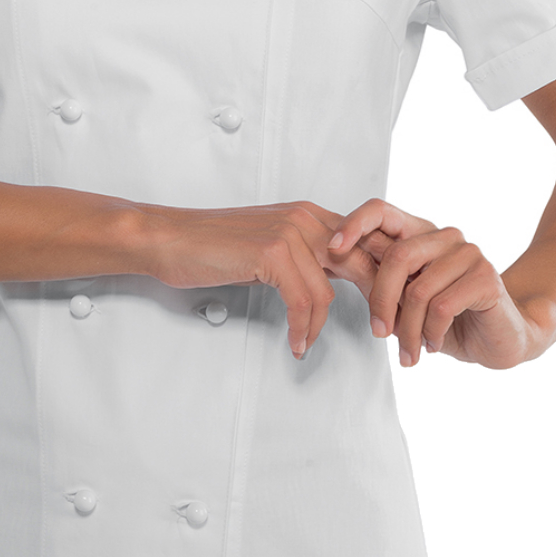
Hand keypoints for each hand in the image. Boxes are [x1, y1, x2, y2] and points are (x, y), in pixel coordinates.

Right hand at [142, 200, 379, 358]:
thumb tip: (331, 285)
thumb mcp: (269, 247)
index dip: (382, 278)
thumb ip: (304, 259)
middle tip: (377, 333)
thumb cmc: (212, 245)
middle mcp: (305, 218)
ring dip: (321, 326)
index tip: (385, 310)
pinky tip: (295, 341)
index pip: (365, 244)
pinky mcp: (272, 253)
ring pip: (329, 290)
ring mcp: (289, 233)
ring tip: (307, 341)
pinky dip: (302, 328)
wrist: (170, 238)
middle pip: (362, 263)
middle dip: (375, 302)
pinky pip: (303, 301)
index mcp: (309, 214)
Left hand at [327, 198, 540, 369]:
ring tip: (409, 352)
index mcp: (419, 234)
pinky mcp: (486, 277)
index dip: (353, 224)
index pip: (381, 210)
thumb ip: (376, 277)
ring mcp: (468, 253)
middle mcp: (444, 236)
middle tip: (377, 333)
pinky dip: (431, 333)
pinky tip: (434, 345)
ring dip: (408, 331)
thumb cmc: (445, 318)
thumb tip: (334, 259)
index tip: (332, 250)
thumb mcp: (402, 299)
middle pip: (397, 257)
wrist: (498, 339)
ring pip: (418, 291)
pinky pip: (442, 307)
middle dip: (380, 301)